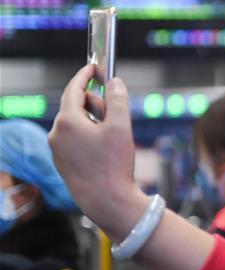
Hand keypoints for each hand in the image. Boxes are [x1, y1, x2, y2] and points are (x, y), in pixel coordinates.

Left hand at [49, 65, 147, 240]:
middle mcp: (57, 133)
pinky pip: (74, 140)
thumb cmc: (114, 165)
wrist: (106, 201)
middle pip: (76, 106)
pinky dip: (88, 137)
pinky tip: (104, 151)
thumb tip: (114, 82)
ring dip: (93, 122)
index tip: (95, 68)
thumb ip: (118, 100)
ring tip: (114, 137)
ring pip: (75, 124)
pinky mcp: (62, 162)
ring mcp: (57, 149)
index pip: (74, 89)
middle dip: (95, 103)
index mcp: (68, 121)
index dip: (86, 76)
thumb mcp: (121, 127)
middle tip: (116, 110)